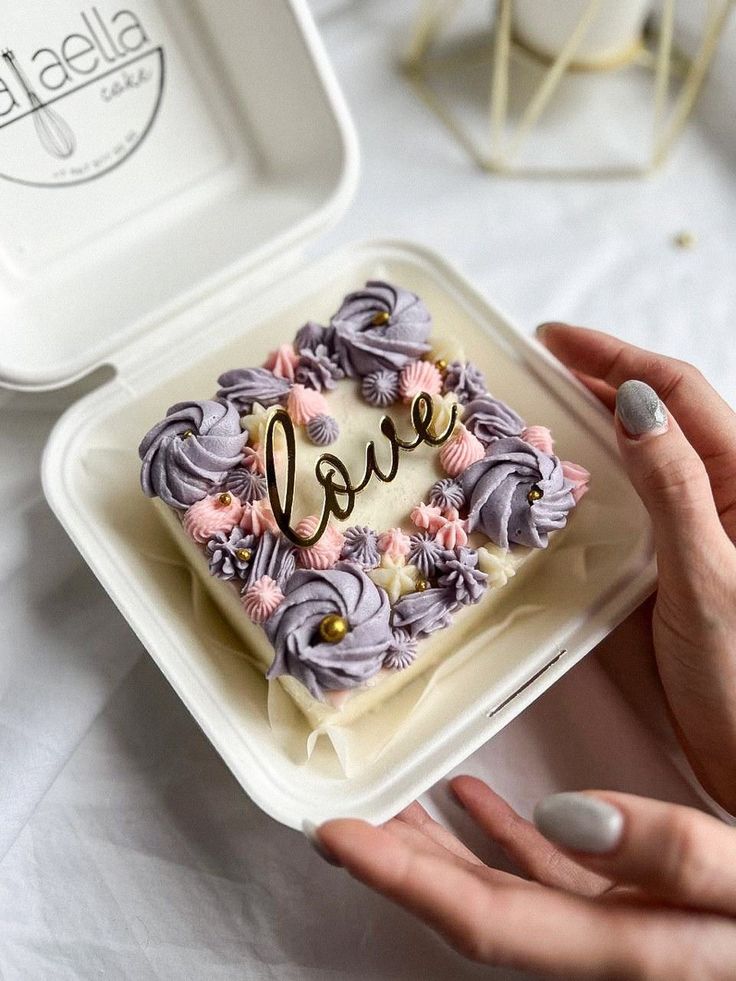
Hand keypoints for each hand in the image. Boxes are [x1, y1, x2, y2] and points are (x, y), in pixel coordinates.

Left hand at [312, 779, 735, 978]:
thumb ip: (671, 853)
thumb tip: (559, 812)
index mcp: (623, 946)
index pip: (483, 919)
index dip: (400, 881)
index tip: (335, 836)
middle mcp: (603, 943)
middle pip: (475, 910)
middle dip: (399, 867)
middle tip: (339, 813)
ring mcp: (613, 922)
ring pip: (502, 888)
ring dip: (439, 846)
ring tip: (389, 798)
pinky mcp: (631, 900)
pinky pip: (550, 870)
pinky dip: (504, 833)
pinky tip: (475, 797)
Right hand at [537, 323, 735, 812]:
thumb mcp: (705, 576)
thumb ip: (673, 488)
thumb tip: (634, 403)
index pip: (677, 393)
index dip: (615, 358)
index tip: (553, 339)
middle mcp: (722, 494)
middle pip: (661, 412)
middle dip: (601, 377)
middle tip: (537, 365)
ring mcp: (697, 525)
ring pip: (646, 451)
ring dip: (596, 423)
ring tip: (542, 407)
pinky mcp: (673, 559)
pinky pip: (633, 498)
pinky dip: (595, 474)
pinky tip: (561, 477)